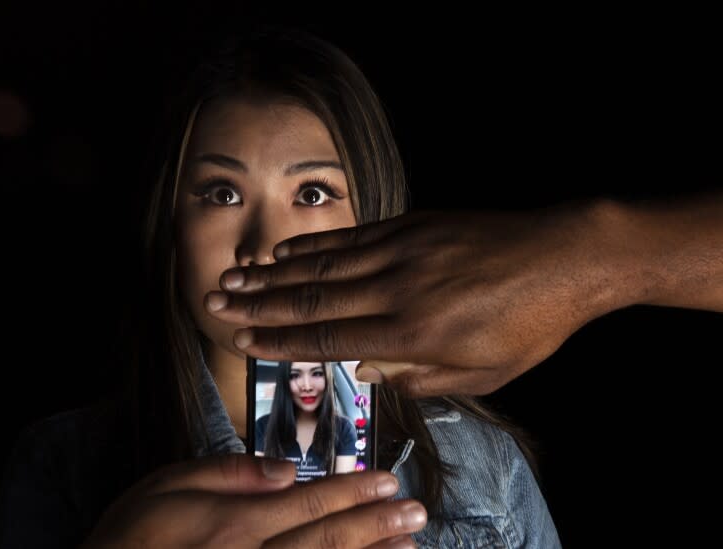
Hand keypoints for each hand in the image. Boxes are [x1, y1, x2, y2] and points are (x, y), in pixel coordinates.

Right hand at [81, 453, 425, 547]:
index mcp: (236, 524)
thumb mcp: (165, 486)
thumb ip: (227, 473)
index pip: (309, 502)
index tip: (387, 481)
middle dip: (377, 525)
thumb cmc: (130, 539)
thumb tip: (283, 469)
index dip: (353, 491)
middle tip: (415, 512)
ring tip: (409, 548)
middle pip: (328, 540)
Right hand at [206, 205, 619, 395]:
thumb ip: (418, 376)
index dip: (279, 339)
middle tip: (215, 301)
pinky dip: (313, 244)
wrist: (566, 256)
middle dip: (258, 303)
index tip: (240, 339)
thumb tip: (366, 372)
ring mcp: (402, 250)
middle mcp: (397, 288)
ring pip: (323, 263)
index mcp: (412, 332)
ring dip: (273, 272)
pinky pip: (351, 236)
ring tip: (235, 276)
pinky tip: (285, 250)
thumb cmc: (529, 324)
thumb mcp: (482, 373)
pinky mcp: (412, 225)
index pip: (329, 337)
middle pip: (312, 296)